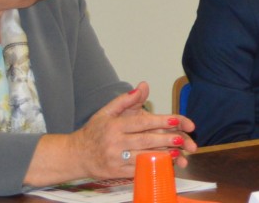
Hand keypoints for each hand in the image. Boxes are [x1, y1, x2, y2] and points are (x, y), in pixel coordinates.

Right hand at [70, 82, 197, 179]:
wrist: (74, 156)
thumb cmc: (93, 132)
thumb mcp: (105, 112)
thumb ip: (125, 100)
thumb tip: (143, 86)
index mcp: (113, 126)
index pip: (141, 122)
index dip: (160, 121)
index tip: (176, 120)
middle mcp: (114, 142)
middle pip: (145, 141)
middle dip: (166, 140)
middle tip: (183, 139)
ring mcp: (115, 159)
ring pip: (143, 157)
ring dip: (163, 156)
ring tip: (180, 153)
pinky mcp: (116, 173)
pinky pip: (138, 171)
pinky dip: (152, 167)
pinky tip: (165, 165)